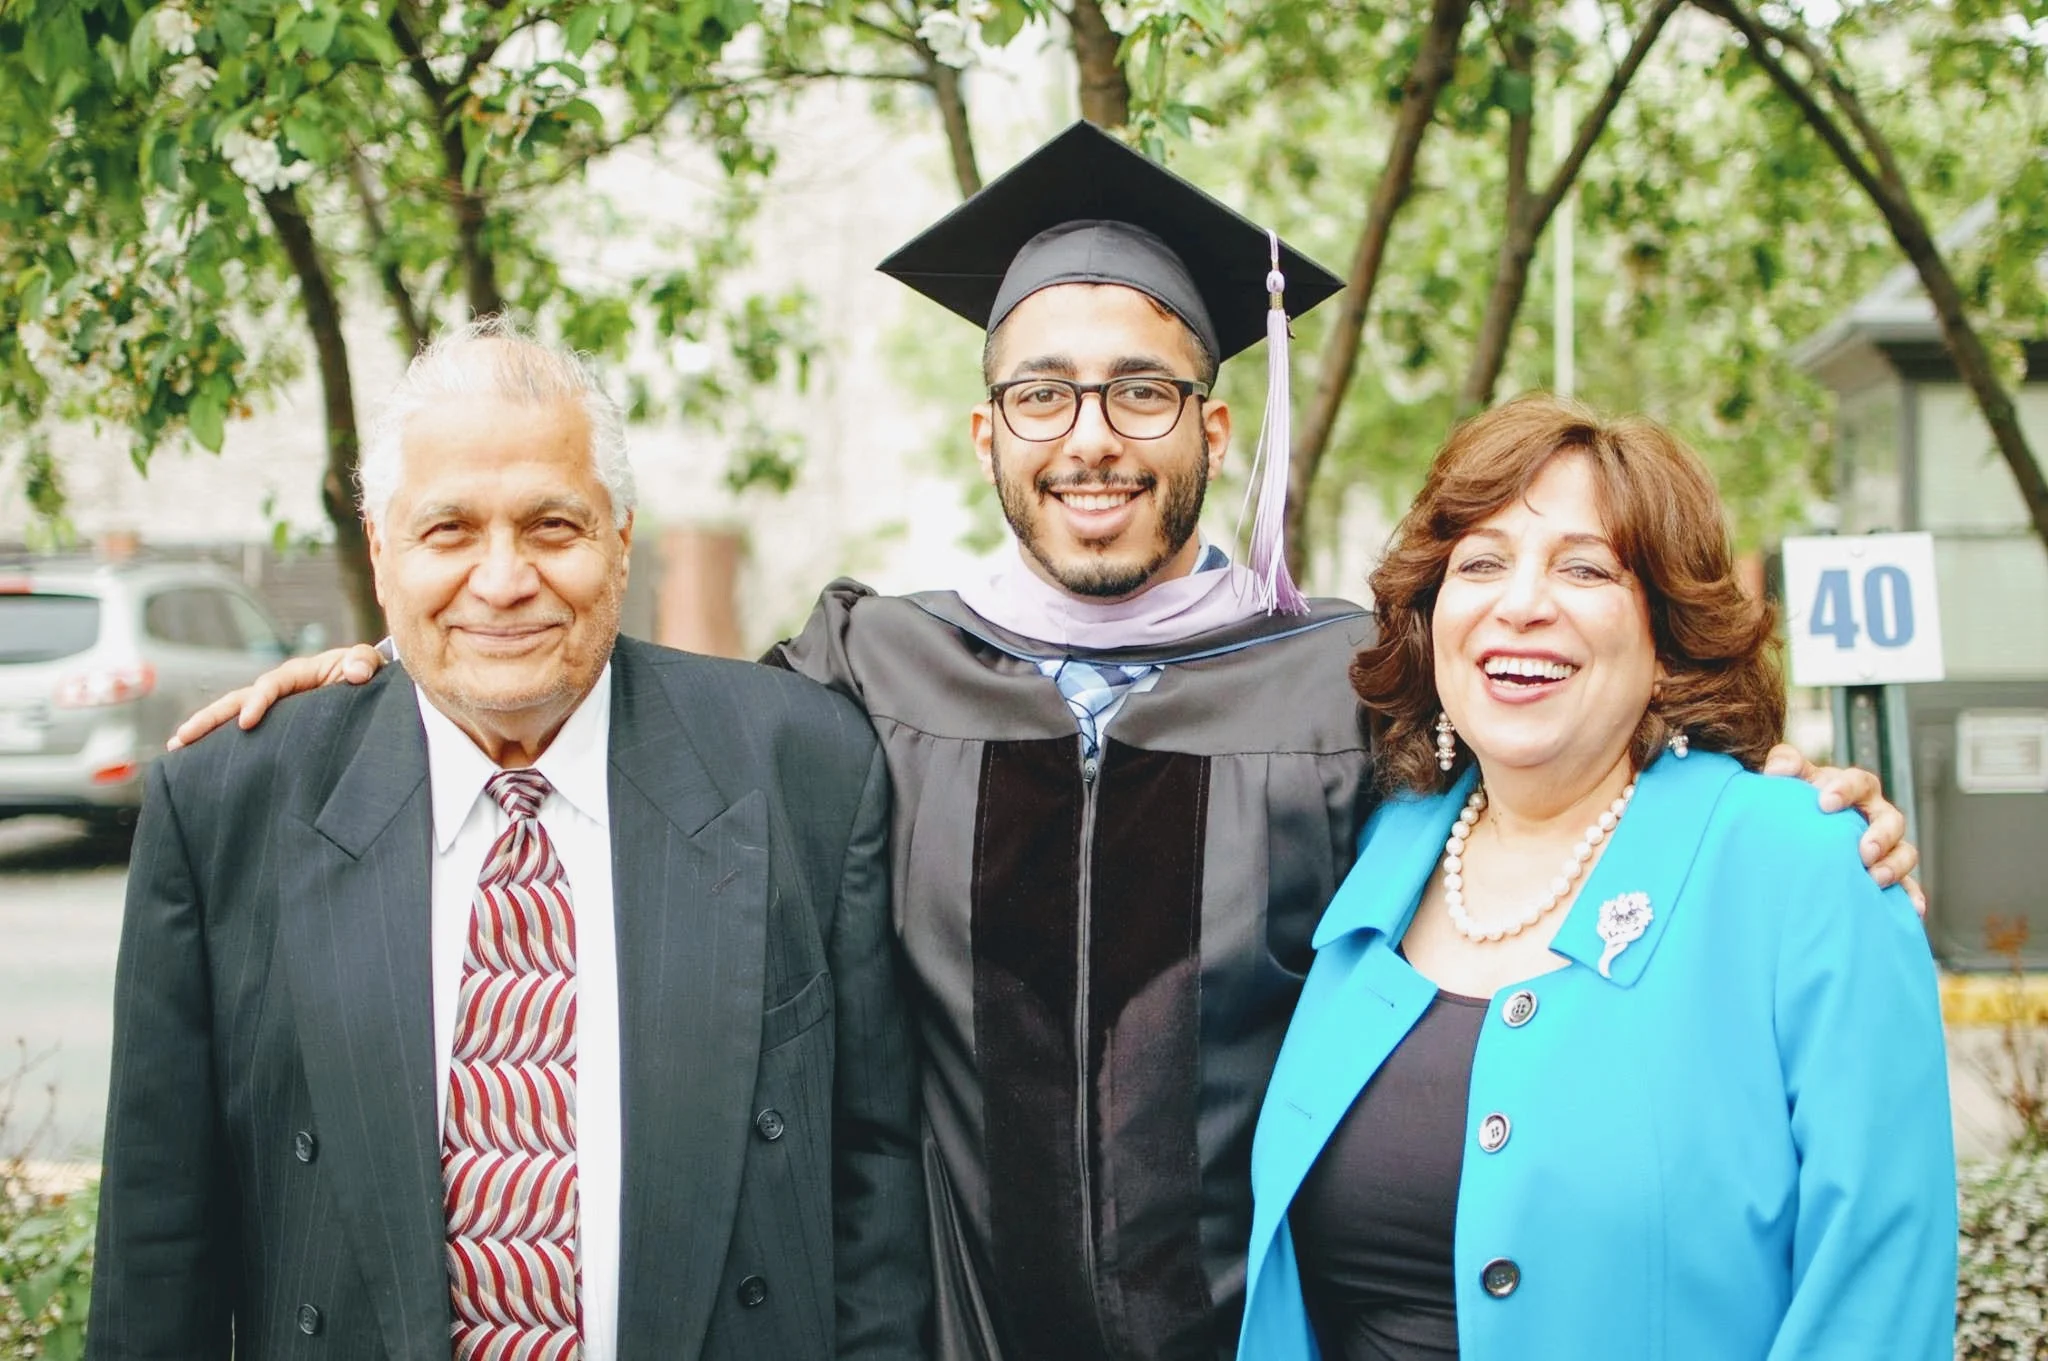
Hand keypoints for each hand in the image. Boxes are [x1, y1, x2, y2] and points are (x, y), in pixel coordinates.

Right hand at [167, 643, 386, 749]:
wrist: (366, 684)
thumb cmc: (364, 672)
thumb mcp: (367, 663)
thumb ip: (363, 663)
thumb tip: (356, 674)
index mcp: (297, 674)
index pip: (270, 686)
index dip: (258, 702)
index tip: (247, 724)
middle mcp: (277, 689)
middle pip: (237, 699)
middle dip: (210, 717)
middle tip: (182, 737)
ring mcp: (272, 707)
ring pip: (232, 715)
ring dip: (205, 730)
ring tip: (176, 747)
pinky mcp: (273, 725)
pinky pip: (243, 732)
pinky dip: (221, 743)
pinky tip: (198, 760)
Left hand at [1762, 742, 1925, 916]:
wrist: (1803, 829)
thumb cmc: (1800, 799)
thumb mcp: (1792, 778)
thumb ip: (1784, 763)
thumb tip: (1778, 768)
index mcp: (1854, 788)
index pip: (1858, 782)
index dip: (1845, 790)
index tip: (1825, 803)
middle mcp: (1876, 814)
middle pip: (1891, 820)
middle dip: (1880, 835)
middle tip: (1863, 851)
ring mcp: (1886, 845)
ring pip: (1904, 852)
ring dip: (1894, 866)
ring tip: (1875, 879)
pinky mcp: (1889, 872)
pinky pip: (1908, 885)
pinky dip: (1910, 895)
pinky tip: (1913, 909)